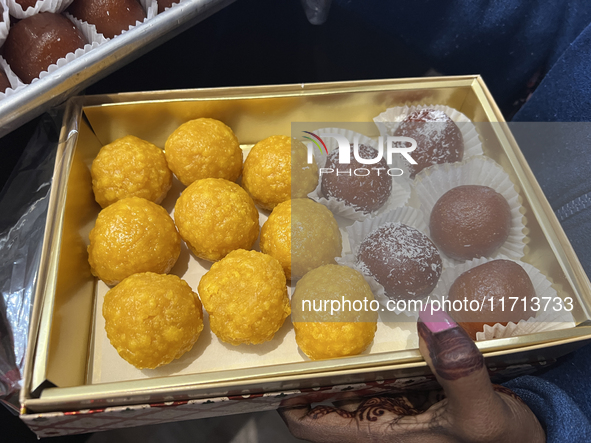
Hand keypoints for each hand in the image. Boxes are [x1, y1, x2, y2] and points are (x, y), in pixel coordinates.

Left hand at [279, 307, 544, 441]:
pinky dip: (373, 352)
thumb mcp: (484, 417)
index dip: (288, 395)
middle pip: (322, 398)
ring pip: (348, 382)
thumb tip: (433, 318)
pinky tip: (377, 324)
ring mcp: (392, 408)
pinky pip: (378, 372)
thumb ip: (459, 373)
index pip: (309, 425)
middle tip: (304, 318)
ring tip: (332, 312)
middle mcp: (377, 424)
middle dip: (313, 364)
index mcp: (379, 437)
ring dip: (341, 355)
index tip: (282, 358)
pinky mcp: (409, 394)